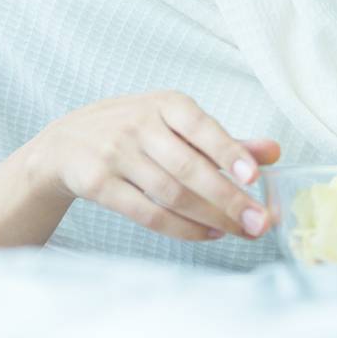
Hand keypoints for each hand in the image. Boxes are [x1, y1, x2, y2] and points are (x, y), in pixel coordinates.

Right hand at [34, 91, 281, 241]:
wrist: (62, 145)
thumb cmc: (130, 131)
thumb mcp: (171, 123)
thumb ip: (221, 139)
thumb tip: (274, 151)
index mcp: (162, 104)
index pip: (199, 125)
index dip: (227, 150)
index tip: (254, 176)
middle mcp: (137, 124)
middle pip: (188, 167)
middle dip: (228, 199)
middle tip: (259, 223)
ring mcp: (114, 153)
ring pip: (170, 194)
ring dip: (209, 218)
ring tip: (237, 231)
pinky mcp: (98, 183)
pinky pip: (147, 213)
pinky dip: (181, 228)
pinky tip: (206, 233)